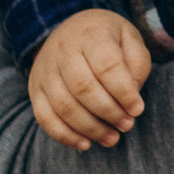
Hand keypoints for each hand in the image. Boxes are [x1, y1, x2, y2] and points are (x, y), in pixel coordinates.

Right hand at [28, 7, 154, 151]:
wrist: (71, 29)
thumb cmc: (107, 38)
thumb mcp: (130, 38)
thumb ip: (136, 63)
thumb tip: (131, 93)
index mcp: (91, 34)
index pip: (107, 66)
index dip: (123, 92)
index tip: (137, 109)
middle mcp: (63, 50)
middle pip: (83, 88)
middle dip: (108, 112)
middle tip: (127, 125)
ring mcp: (45, 70)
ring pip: (64, 106)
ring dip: (90, 128)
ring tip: (112, 138)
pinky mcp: (36, 88)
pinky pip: (44, 117)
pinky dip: (65, 136)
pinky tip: (85, 144)